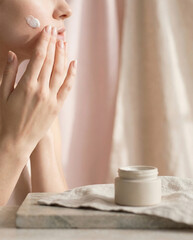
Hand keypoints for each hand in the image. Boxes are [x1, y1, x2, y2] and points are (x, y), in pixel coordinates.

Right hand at [0, 25, 76, 160]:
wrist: (17, 141)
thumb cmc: (5, 118)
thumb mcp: (2, 94)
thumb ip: (8, 73)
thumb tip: (13, 55)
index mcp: (26, 85)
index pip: (38, 58)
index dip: (44, 42)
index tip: (47, 31)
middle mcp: (41, 90)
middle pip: (51, 62)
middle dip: (54, 44)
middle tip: (57, 32)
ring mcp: (51, 99)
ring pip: (60, 72)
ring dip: (63, 56)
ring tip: (64, 43)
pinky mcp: (57, 107)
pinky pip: (67, 88)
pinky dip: (71, 75)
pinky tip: (74, 64)